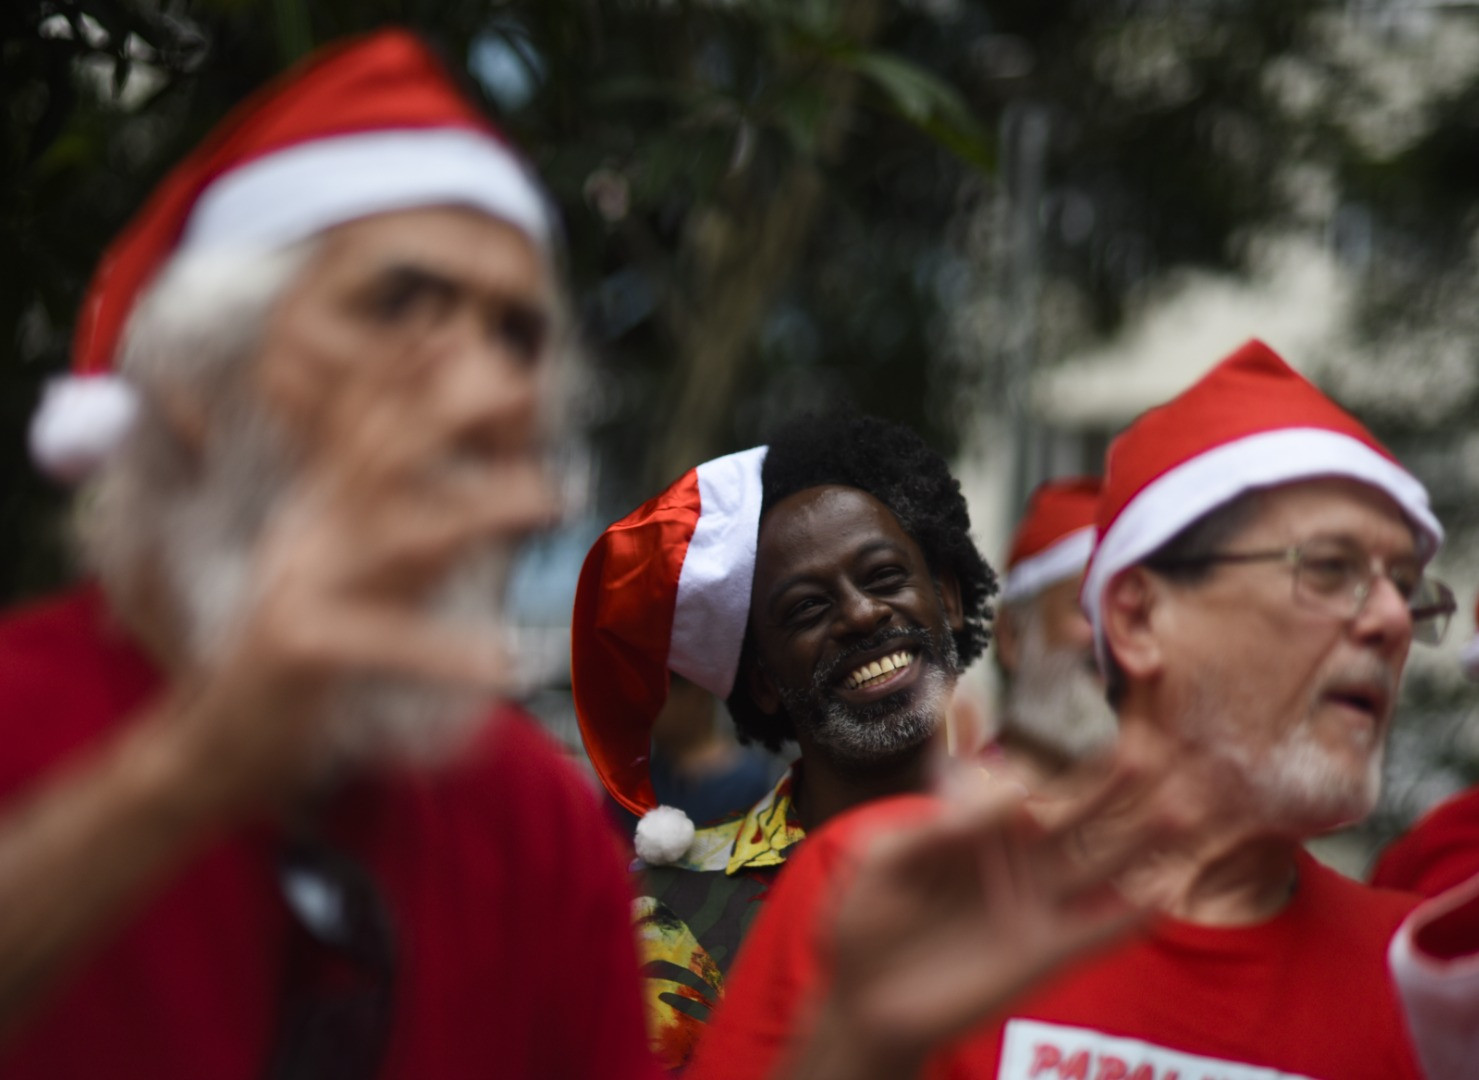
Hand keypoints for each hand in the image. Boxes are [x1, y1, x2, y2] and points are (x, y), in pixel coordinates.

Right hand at [159, 316, 560, 814]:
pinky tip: (504, 662)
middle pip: (382, 454)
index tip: (462, 319)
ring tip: (551, 496)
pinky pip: (384, 642)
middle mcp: (313, 536)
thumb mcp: (347, 568)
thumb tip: (457, 468)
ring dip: (479, 508)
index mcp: (322, 514)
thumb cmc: (305, 655)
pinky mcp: (302, 651)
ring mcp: (304, 588)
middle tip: (525, 379)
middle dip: (449, 406)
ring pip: (399, 534)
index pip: (366, 427)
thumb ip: (397, 519)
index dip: (408, 369)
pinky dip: (446, 650)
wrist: (216, 743)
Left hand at [798, 740, 1180, 1078]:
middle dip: (1108, 787)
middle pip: (1070, 818)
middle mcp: (1010, 864)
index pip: (1020, 789)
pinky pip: (1094, 933)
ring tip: (1181, 808)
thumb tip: (1003, 793)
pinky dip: (1128, 916)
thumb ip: (938, 827)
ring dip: (1137, 841)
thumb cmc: (863, 924)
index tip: (1083, 728)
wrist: (861, 1002)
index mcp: (971, 833)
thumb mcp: (885, 861)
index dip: (1053, 761)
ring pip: (1094, 867)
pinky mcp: (1040, 955)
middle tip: (1149, 750)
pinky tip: (1164, 894)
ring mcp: (1030, 908)